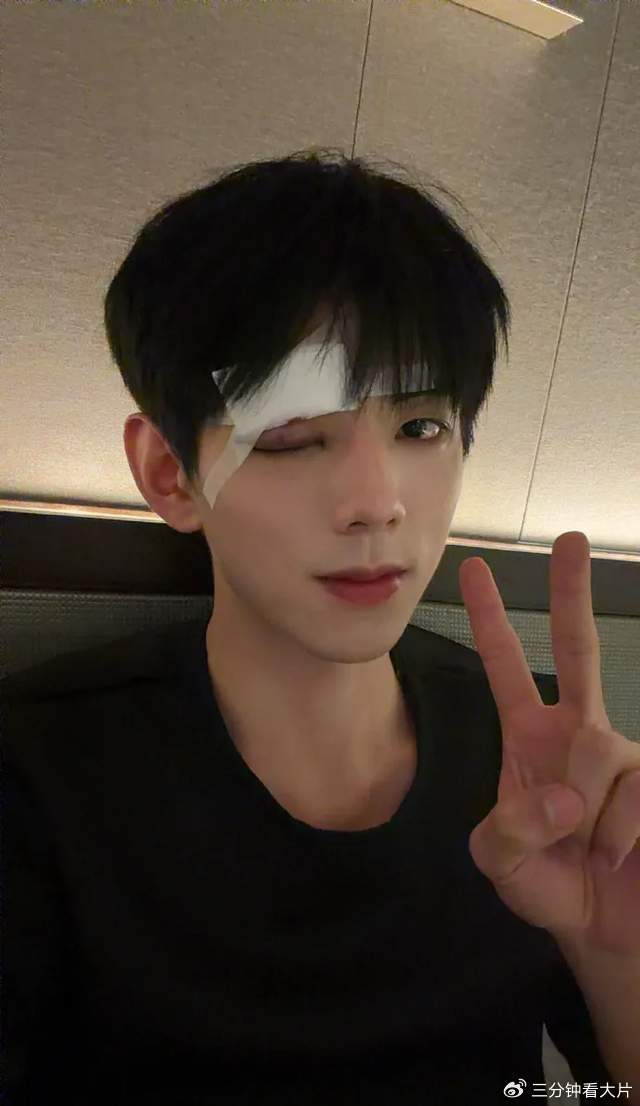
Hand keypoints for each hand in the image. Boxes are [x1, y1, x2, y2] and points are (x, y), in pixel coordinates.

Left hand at [459, 530, 639, 955]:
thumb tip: (564, 795)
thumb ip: (510, 828)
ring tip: (590, 851)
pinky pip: (635, 792)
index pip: (506, 668)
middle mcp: (579, 733)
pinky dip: (620, 833)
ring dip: (587, 817)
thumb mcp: (499, 861)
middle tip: (571, 539)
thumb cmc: (547, 883)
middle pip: (577, 651)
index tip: (473, 568)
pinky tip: (619, 854)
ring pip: (600, 756)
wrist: (604, 927)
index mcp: (530, 738)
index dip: (490, 620)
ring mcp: (622, 753)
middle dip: (572, 594)